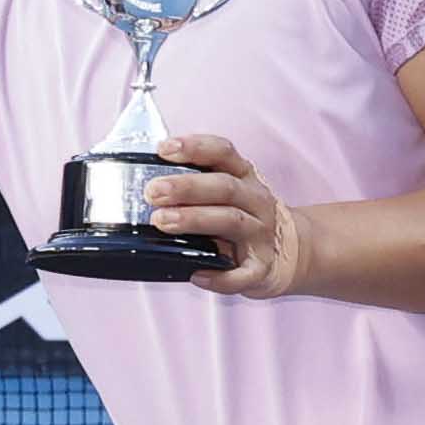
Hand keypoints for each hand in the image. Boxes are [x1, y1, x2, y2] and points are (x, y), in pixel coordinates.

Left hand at [134, 131, 315, 297]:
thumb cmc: (240, 217)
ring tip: (162, 221)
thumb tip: (137, 183)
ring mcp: (261, 234)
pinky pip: (243, 274)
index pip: (223, 153)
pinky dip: (221, 277)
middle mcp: (255, 201)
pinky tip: (196, 275)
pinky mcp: (262, 267)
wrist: (288, 251)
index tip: (164, 149)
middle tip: (153, 192)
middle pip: (224, 187)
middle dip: (187, 187)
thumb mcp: (224, 192)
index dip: (195, 147)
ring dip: (195, 220)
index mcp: (243, 177)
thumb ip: (193, 183)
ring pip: (232, 221)